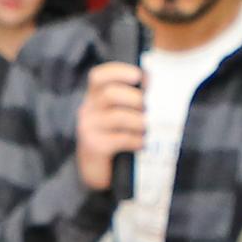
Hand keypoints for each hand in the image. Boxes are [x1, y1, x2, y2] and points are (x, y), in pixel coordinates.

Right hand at [75, 60, 149, 190]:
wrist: (96, 170)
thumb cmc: (113, 136)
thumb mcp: (117, 113)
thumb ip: (129, 99)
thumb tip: (154, 86)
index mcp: (93, 97)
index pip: (98, 76)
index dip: (119, 72)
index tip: (138, 76)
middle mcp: (87, 110)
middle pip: (110, 94)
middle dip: (135, 99)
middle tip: (148, 108)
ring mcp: (88, 128)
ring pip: (118, 117)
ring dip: (139, 121)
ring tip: (147, 127)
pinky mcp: (94, 146)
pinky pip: (120, 138)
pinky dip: (136, 140)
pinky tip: (142, 143)